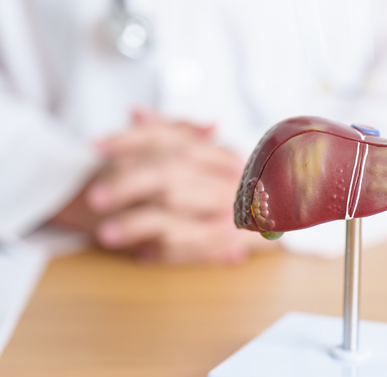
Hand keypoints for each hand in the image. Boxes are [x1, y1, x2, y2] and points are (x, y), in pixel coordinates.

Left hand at [86, 109, 276, 263]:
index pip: (169, 138)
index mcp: (217, 150)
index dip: (130, 139)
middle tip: (95, 198)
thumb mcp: (206, 154)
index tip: (96, 146)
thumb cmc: (234, 184)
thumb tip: (137, 113)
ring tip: (106, 234)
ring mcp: (230, 210)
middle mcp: (227, 177)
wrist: (291, 215)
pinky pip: (190, 248)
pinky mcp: (231, 242)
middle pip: (169, 175)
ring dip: (138, 225)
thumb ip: (171, 132)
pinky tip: (142, 254)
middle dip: (128, 185)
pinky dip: (165, 252)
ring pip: (176, 214)